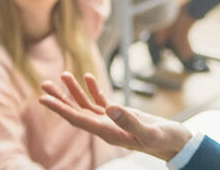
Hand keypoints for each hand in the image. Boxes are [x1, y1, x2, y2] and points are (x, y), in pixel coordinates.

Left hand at [39, 72, 192, 161]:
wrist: (177, 144)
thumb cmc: (165, 141)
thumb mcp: (149, 132)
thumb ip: (130, 121)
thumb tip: (110, 108)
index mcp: (108, 133)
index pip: (78, 119)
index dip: (60, 109)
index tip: (43, 99)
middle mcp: (106, 128)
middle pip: (76, 112)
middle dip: (60, 98)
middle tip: (43, 85)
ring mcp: (112, 122)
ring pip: (87, 106)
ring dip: (74, 91)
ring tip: (62, 75)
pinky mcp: (121, 116)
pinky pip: (102, 101)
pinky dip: (93, 89)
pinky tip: (88, 77)